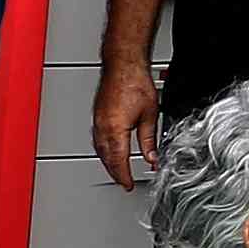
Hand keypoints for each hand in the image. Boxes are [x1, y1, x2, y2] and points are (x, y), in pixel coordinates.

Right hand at [93, 55, 160, 190]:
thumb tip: (152, 157)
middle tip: (123, 181)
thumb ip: (149, 141)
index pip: (119, 162)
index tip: (128, 184)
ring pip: (100, 150)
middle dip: (115, 173)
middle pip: (107, 159)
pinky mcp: (96, 115)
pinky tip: (108, 151)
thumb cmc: (135, 82)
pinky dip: (103, 150)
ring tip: (117, 170)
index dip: (124, 176)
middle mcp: (103, 128)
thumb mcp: (150, 116)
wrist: (123, 63)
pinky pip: (97, 139)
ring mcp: (97, 121)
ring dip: (108, 163)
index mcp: (115, 130)